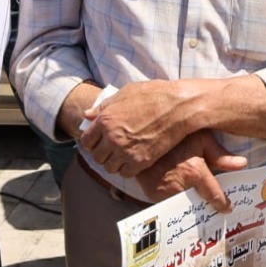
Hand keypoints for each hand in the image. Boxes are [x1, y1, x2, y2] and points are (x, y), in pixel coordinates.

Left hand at [81, 80, 195, 177]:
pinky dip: (128, 169)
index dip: (92, 142)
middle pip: (97, 157)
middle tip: (113, 149)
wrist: (179, 107)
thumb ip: (104, 106)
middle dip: (103, 153)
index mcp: (106, 120)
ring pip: (109, 168)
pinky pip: (125, 173)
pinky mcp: (141, 161)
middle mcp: (112, 138)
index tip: (100, 141)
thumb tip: (87, 115)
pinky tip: (134, 159)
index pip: (87, 141)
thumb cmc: (154, 95)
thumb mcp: (126, 93)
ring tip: (124, 155)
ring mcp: (126, 151)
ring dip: (115, 163)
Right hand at [138, 130, 248, 210]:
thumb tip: (242, 164)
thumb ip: (221, 155)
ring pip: (183, 205)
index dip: (223, 203)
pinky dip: (174, 198)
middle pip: (198, 204)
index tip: (227, 208)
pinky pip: (168, 202)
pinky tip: (177, 189)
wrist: (143, 136)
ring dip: (189, 202)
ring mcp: (163, 192)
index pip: (214, 195)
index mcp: (195, 172)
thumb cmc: (175, 135)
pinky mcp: (152, 194)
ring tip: (193, 195)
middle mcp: (180, 185)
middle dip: (204, 204)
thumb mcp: (201, 138)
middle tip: (210, 203)